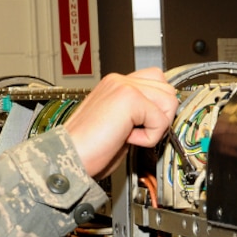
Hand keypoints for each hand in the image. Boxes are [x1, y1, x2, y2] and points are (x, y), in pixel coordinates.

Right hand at [61, 68, 179, 177]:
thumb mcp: (117, 125)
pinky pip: (161, 120)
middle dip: (160, 116)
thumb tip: (160, 116)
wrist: (68, 156)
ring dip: (155, 126)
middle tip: (136, 132)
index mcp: (115, 85)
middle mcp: (118, 81)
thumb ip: (137, 113)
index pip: (156, 80)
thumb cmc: (87, 148)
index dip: (157, 107)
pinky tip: (127, 139)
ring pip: (169, 102)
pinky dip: (149, 137)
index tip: (146, 125)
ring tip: (130, 135)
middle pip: (167, 89)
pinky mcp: (129, 98)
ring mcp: (123, 86)